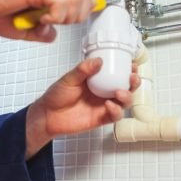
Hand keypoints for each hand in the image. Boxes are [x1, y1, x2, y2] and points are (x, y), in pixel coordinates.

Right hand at [0, 0, 95, 41]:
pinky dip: (56, 15)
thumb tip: (52, 35)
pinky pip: (61, 0)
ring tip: (50, 20)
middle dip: (78, 14)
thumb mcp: (22, 28)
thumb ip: (40, 32)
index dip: (82, 8)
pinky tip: (42, 19)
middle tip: (60, 23)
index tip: (70, 21)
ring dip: (68, 15)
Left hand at [25, 58, 139, 158]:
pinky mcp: (101, 119)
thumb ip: (83, 70)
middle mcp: (103, 92)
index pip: (117, 73)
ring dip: (127, 97)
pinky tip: (109, 104)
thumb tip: (98, 61)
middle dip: (133, 83)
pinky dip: (115, 110)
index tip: (132, 65)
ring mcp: (103, 106)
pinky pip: (114, 115)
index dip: (127, 69)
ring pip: (124, 102)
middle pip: (126, 88)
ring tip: (120, 92)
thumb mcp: (69, 79)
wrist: (47, 115)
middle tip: (132, 78)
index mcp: (97, 80)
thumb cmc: (56, 96)